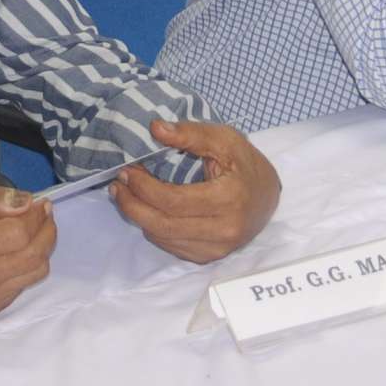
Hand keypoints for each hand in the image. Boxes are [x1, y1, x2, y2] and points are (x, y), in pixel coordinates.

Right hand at [0, 183, 53, 316]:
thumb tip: (24, 201)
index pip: (16, 234)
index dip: (35, 215)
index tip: (38, 201)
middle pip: (32, 255)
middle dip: (46, 229)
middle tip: (43, 211)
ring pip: (35, 272)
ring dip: (43, 246)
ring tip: (33, 228)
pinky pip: (24, 285)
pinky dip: (28, 264)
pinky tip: (15, 250)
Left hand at [111, 120, 280, 264]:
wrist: (267, 195)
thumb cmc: (244, 163)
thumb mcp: (223, 138)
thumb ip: (190, 133)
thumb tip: (155, 129)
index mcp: (228, 199)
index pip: (173, 201)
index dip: (144, 187)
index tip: (127, 170)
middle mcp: (224, 230)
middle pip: (163, 225)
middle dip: (133, 206)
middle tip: (118, 186)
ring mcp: (218, 248)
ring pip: (164, 239)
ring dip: (139, 218)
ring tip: (126, 195)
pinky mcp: (210, 257)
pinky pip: (172, 248)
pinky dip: (154, 230)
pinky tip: (147, 211)